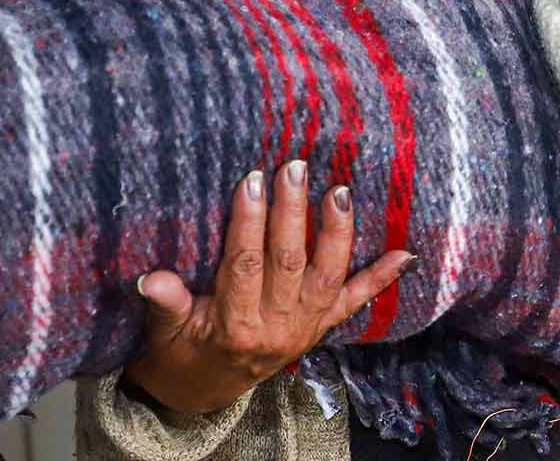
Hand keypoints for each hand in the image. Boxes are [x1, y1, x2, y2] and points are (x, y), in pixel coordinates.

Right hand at [122, 161, 413, 413]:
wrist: (205, 392)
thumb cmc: (182, 352)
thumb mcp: (163, 333)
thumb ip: (164, 303)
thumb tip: (153, 277)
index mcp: (235, 325)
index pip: (245, 264)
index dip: (249, 222)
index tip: (252, 179)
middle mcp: (278, 327)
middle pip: (289, 262)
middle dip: (292, 212)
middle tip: (294, 168)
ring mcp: (306, 327)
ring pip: (328, 275)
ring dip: (337, 232)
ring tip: (340, 190)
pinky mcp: (323, 327)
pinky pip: (356, 301)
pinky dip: (382, 278)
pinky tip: (405, 255)